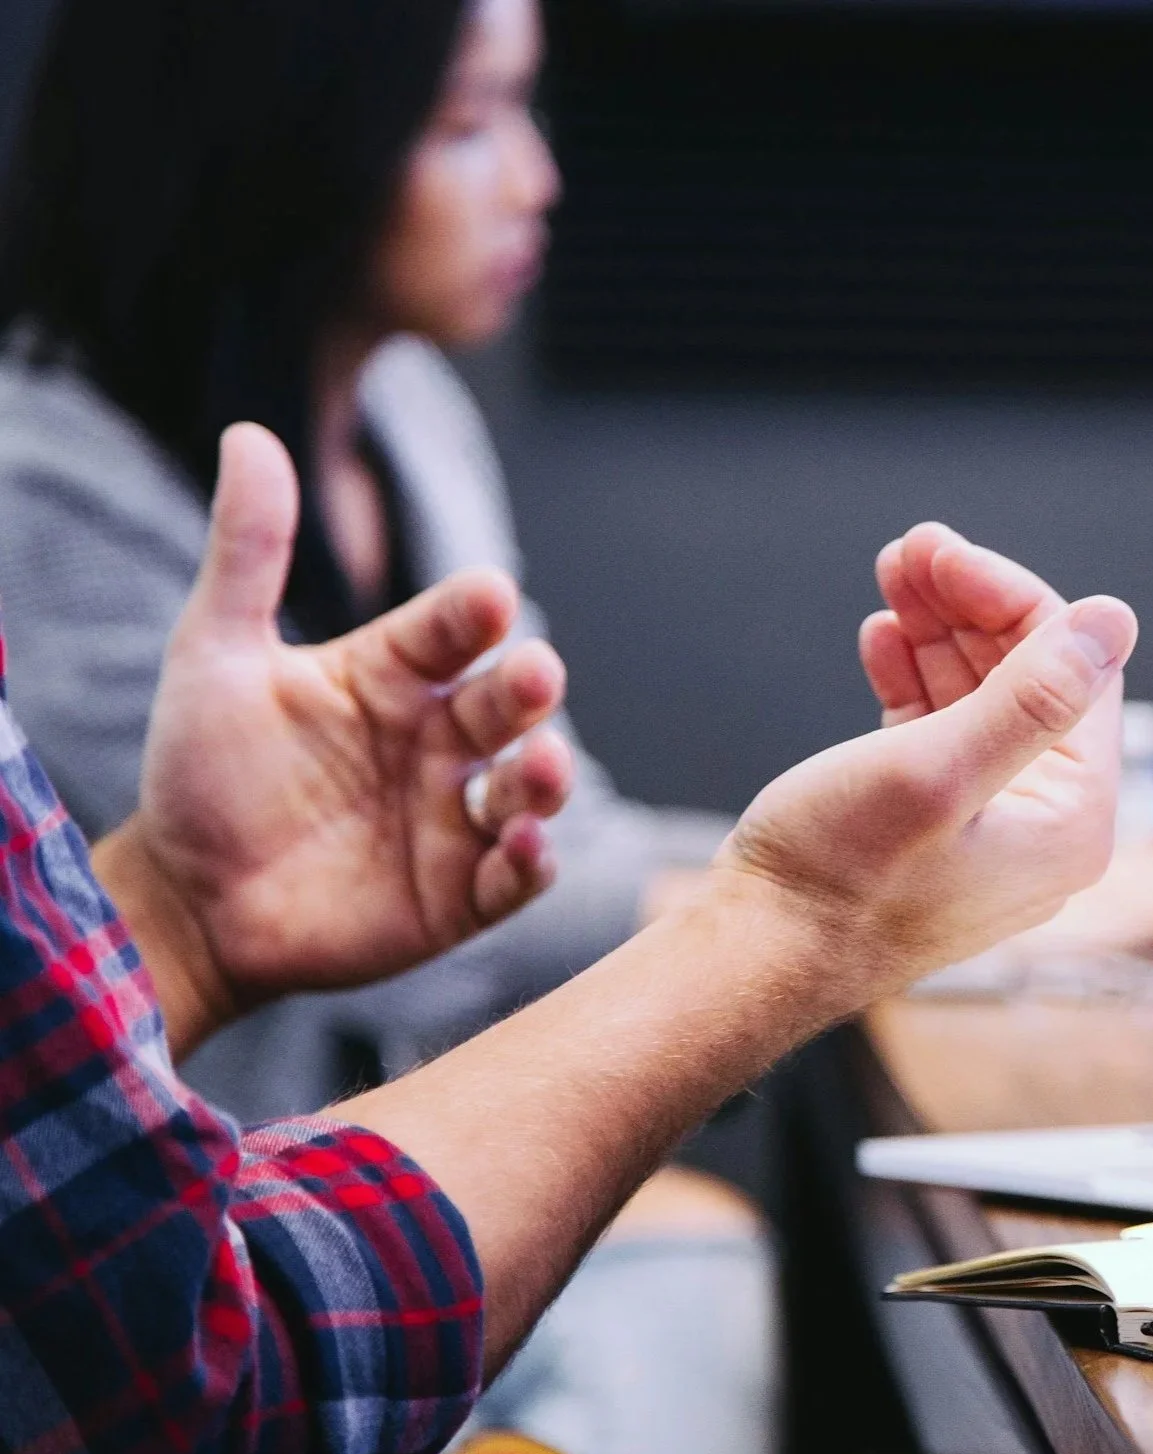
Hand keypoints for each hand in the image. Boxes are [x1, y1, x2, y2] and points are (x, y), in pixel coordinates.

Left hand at [95, 424, 574, 1054]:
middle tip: (535, 675)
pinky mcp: (460, 895)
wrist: (186, 900)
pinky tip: (524, 846)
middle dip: (528, 689)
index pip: (450, 630)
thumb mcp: (215, 654)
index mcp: (393, 676)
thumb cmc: (202, 773)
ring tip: (542, 767)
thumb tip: (248, 434)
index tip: (488, 595)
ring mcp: (454, 818)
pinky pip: (514, 877)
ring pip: (528, 787)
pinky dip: (531, 862)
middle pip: (505, 704)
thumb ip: (247, 553)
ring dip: (547, 777)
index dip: (472, 613)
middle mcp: (438, 740)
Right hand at [714, 522, 1137, 1006]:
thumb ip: (1032, 697)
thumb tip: (1114, 620)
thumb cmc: (838, 880)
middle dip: (969, 606)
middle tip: (910, 549)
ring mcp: (989, 828)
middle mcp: (1045, 828)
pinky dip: (914, 679)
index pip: (1074, 672)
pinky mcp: (934, 827)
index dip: (1009, 598)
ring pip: (980, 698)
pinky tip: (883, 640)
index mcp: (1072, 821)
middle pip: (1029, 679)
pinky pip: (942, 732)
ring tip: (891, 577)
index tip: (941, 551)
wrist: (754, 957)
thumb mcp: (937, 771)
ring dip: (938, 632)